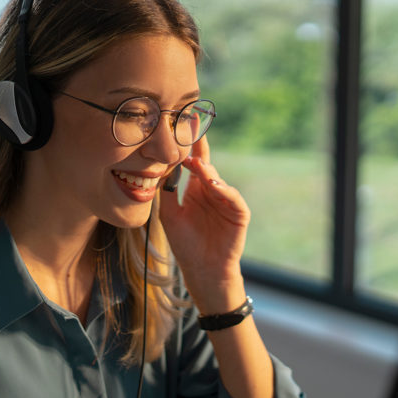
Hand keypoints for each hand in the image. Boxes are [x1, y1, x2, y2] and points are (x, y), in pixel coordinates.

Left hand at [159, 136, 250, 309]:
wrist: (203, 270)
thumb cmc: (186, 244)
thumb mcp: (169, 216)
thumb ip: (166, 193)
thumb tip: (158, 167)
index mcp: (196, 190)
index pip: (192, 163)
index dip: (187, 147)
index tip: (179, 127)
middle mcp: (212, 191)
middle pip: (206, 165)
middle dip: (199, 148)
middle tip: (192, 128)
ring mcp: (226, 201)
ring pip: (217, 180)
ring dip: (207, 171)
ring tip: (196, 163)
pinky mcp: (238, 214)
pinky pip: (232, 199)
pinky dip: (224, 191)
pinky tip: (213, 185)